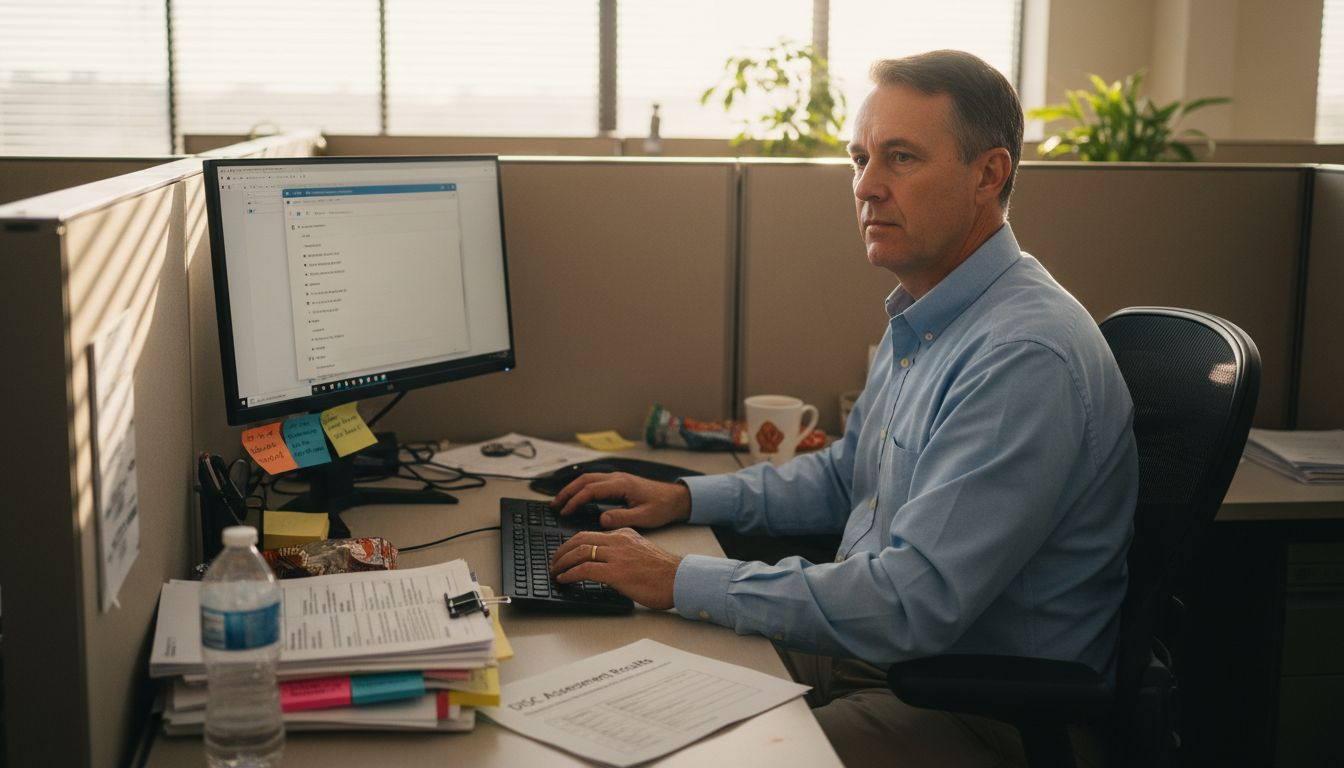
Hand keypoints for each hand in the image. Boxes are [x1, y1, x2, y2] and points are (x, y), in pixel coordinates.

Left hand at [549, 528, 681, 609]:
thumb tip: (606, 562)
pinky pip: (585, 569)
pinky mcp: (617, 572)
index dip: (573, 544)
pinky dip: (570, 574)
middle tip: (554, 561)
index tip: (565, 553)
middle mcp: (619, 541)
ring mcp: (617, 555)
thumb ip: (624, 551)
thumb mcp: (642, 552)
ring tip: (555, 571)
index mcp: (625, 534)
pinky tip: (564, 579)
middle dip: (562, 551)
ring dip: (562, 562)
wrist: (680, 579)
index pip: (591, 534)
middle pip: (580, 539)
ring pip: (580, 552)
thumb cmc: (665, 572)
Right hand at [550, 472, 691, 529]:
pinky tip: (577, 497)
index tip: (564, 511)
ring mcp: (617, 478)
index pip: (591, 489)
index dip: (575, 500)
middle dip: (567, 491)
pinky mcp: (619, 482)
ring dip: (573, 488)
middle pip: (585, 480)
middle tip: (554, 505)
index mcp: (621, 484)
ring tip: (560, 501)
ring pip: (588, 478)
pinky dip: (582, 488)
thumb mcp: (644, 517)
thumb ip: (622, 518)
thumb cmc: (662, 507)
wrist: (676, 498)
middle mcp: (617, 478)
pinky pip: (595, 481)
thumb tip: (601, 519)